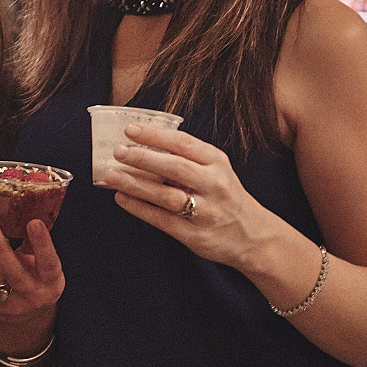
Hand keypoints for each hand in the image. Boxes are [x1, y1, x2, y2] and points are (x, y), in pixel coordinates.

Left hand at [0, 215, 63, 353]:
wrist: (25, 313)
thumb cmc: (37, 280)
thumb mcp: (45, 265)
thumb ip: (37, 244)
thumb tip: (31, 209)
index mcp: (51, 281)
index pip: (49, 264)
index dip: (43, 244)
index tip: (35, 222)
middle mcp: (32, 292)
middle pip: (15, 273)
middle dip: (1, 249)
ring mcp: (9, 298)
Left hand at [104, 123, 281, 269]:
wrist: (254, 236)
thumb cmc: (225, 197)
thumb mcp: (215, 170)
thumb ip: (187, 158)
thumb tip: (142, 146)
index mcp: (217, 162)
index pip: (184, 143)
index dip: (156, 135)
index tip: (130, 130)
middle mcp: (214, 185)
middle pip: (175, 168)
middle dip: (143, 158)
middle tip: (118, 152)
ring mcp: (206, 212)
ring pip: (167, 196)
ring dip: (136, 184)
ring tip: (112, 176)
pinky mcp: (196, 235)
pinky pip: (163, 220)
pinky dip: (140, 209)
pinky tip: (122, 198)